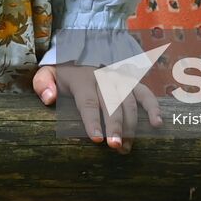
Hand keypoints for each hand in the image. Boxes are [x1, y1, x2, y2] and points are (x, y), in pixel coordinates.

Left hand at [32, 63, 161, 153]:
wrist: (80, 54)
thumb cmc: (63, 74)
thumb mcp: (47, 74)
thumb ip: (43, 84)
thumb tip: (49, 98)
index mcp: (82, 78)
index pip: (88, 101)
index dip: (92, 120)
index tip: (97, 139)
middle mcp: (103, 78)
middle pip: (111, 103)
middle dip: (115, 125)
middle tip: (116, 146)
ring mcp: (120, 79)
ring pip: (129, 101)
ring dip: (131, 124)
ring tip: (128, 147)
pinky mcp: (131, 82)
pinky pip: (145, 93)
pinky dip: (153, 107)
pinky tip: (157, 124)